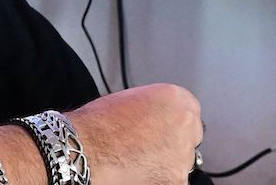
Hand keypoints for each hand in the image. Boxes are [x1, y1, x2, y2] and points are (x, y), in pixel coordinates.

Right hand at [65, 84, 204, 184]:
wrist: (85, 150)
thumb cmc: (98, 125)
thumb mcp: (131, 99)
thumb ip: (153, 108)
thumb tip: (156, 118)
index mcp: (176, 99)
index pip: (189, 111)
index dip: (173, 121)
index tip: (164, 128)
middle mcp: (185, 125)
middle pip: (190, 136)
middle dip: (174, 141)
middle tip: (150, 146)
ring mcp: (183, 156)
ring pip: (182, 162)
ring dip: (166, 162)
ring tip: (138, 161)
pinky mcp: (176, 181)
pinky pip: (174, 181)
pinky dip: (159, 179)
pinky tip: (138, 174)